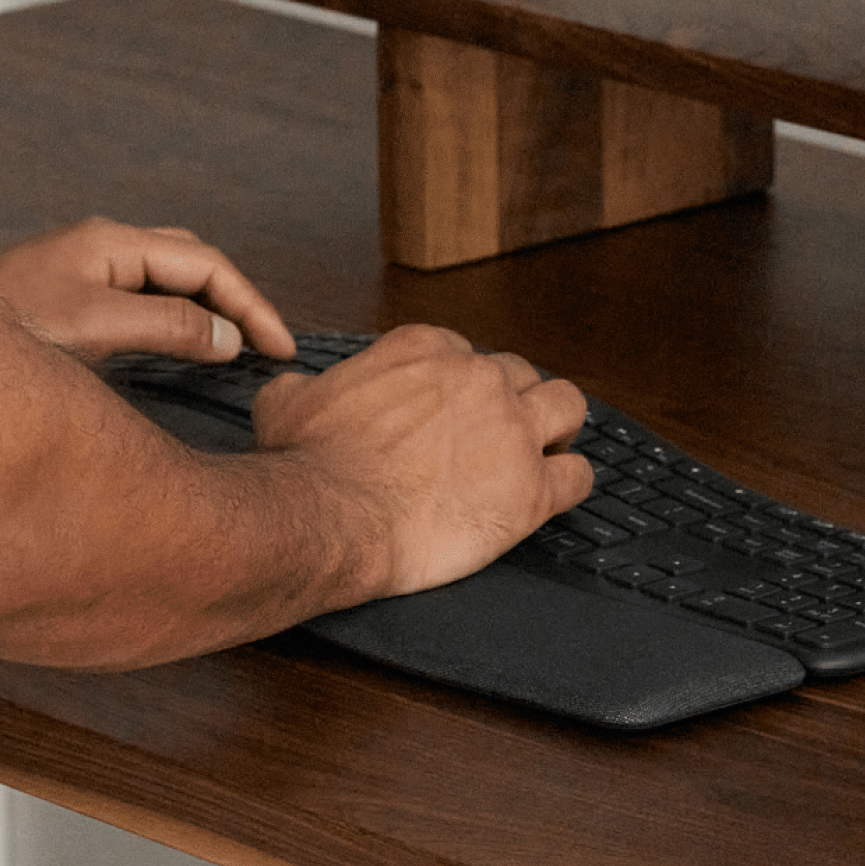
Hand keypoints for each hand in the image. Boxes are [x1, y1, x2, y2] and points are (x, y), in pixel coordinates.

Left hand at [0, 217, 296, 364]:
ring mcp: (84, 271)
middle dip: (237, 300)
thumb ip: (165, 327)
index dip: (250, 305)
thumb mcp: (92, 329)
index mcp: (112, 243)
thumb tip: (228, 337)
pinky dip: (177, 319)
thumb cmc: (0, 332)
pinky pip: (144, 299)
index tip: (280, 347)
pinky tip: (179, 348)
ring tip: (235, 350)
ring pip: (168, 280)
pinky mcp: (69, 298)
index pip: (206, 264)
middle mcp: (103, 247)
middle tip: (267, 349)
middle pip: (192, 263)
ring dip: (208, 308)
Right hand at [251, 324, 592, 595]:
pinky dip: (569, 483)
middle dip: (509, 401)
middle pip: (518, 375)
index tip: (449, 413)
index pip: (464, 354)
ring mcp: (511, 430)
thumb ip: (303, 385)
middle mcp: (478, 377)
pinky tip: (554, 494)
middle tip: (491, 435)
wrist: (331, 516)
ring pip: (566, 406)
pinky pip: (578, 476)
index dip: (458, 386)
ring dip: (557, 426)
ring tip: (543, 451)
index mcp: (426, 349)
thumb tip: (297, 388)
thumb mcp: (287, 401)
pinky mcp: (531, 489)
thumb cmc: (310, 463)